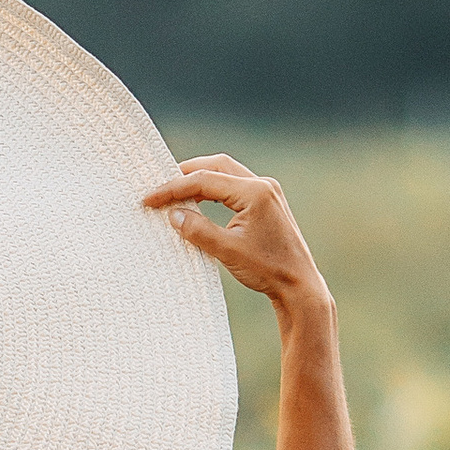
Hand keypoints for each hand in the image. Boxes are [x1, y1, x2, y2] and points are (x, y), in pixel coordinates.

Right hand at [143, 155, 329, 321]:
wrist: (298, 284)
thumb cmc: (268, 270)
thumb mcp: (227, 251)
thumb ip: (198, 230)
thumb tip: (173, 215)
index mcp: (254, 192)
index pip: (205, 181)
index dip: (173, 188)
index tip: (150, 199)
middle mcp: (262, 185)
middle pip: (216, 166)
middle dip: (186, 174)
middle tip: (160, 186)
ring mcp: (267, 192)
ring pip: (226, 173)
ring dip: (200, 179)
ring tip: (176, 193)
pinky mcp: (267, 202)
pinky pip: (235, 186)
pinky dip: (214, 189)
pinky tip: (200, 201)